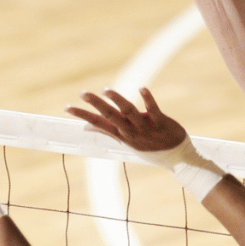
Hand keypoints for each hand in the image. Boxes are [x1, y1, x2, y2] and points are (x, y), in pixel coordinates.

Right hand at [66, 88, 188, 152]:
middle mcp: (130, 131)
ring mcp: (145, 128)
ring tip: (106, 90)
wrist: (176, 157)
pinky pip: (153, 110)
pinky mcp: (161, 123)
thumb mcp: (126, 141)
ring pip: (129, 112)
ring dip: (118, 100)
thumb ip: (108, 131)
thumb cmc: (149, 146)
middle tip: (83, 93)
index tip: (67, 107)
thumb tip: (87, 127)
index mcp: (121, 134)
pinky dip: (147, 99)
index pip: (98, 123)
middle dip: (96, 104)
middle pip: (110, 116)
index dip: (83, 115)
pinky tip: (142, 88)